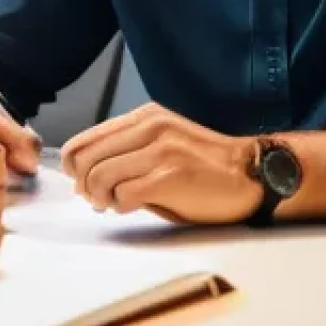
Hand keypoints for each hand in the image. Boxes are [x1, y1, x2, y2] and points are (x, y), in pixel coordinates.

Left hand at [60, 103, 261, 224]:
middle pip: (87, 158)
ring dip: (99, 196)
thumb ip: (126, 153)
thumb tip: (84, 177)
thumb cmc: (202, 166)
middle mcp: (149, 129)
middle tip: (92, 198)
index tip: (77, 180)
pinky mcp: (171, 176)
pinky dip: (119, 205)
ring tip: (110, 203)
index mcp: (143, 118)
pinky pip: (124, 194)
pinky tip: (129, 207)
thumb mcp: (160, 145)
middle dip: (82, 183)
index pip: (86, 139)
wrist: (252, 174)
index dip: (72, 164)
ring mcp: (161, 151)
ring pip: (101, 175)